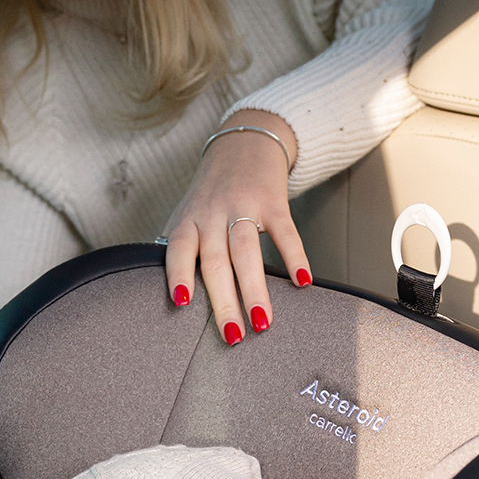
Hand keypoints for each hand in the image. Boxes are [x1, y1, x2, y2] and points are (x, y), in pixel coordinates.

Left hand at [163, 109, 310, 342]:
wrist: (244, 142)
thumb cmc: (212, 191)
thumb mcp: (188, 212)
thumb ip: (183, 248)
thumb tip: (175, 296)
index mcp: (189, 219)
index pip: (178, 249)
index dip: (177, 274)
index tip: (182, 303)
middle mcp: (212, 213)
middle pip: (215, 262)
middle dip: (223, 302)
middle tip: (233, 336)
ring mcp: (243, 206)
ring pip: (246, 252)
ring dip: (255, 290)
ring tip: (263, 322)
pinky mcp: (273, 201)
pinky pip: (285, 232)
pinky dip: (295, 257)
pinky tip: (302, 282)